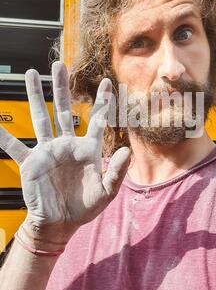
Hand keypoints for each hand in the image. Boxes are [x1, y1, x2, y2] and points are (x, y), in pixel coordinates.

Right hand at [0, 62, 129, 248]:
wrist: (60, 224)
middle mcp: (67, 144)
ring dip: (35, 96)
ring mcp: (47, 151)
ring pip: (40, 118)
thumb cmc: (84, 207)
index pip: (97, 120)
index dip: (103, 101)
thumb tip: (128, 150)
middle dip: (62, 87)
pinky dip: (3, 135)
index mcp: (88, 149)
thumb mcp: (106, 192)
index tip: (108, 82)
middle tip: (60, 64)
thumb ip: (118, 171)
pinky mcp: (30, 162)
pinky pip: (14, 146)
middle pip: (64, 109)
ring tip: (30, 74)